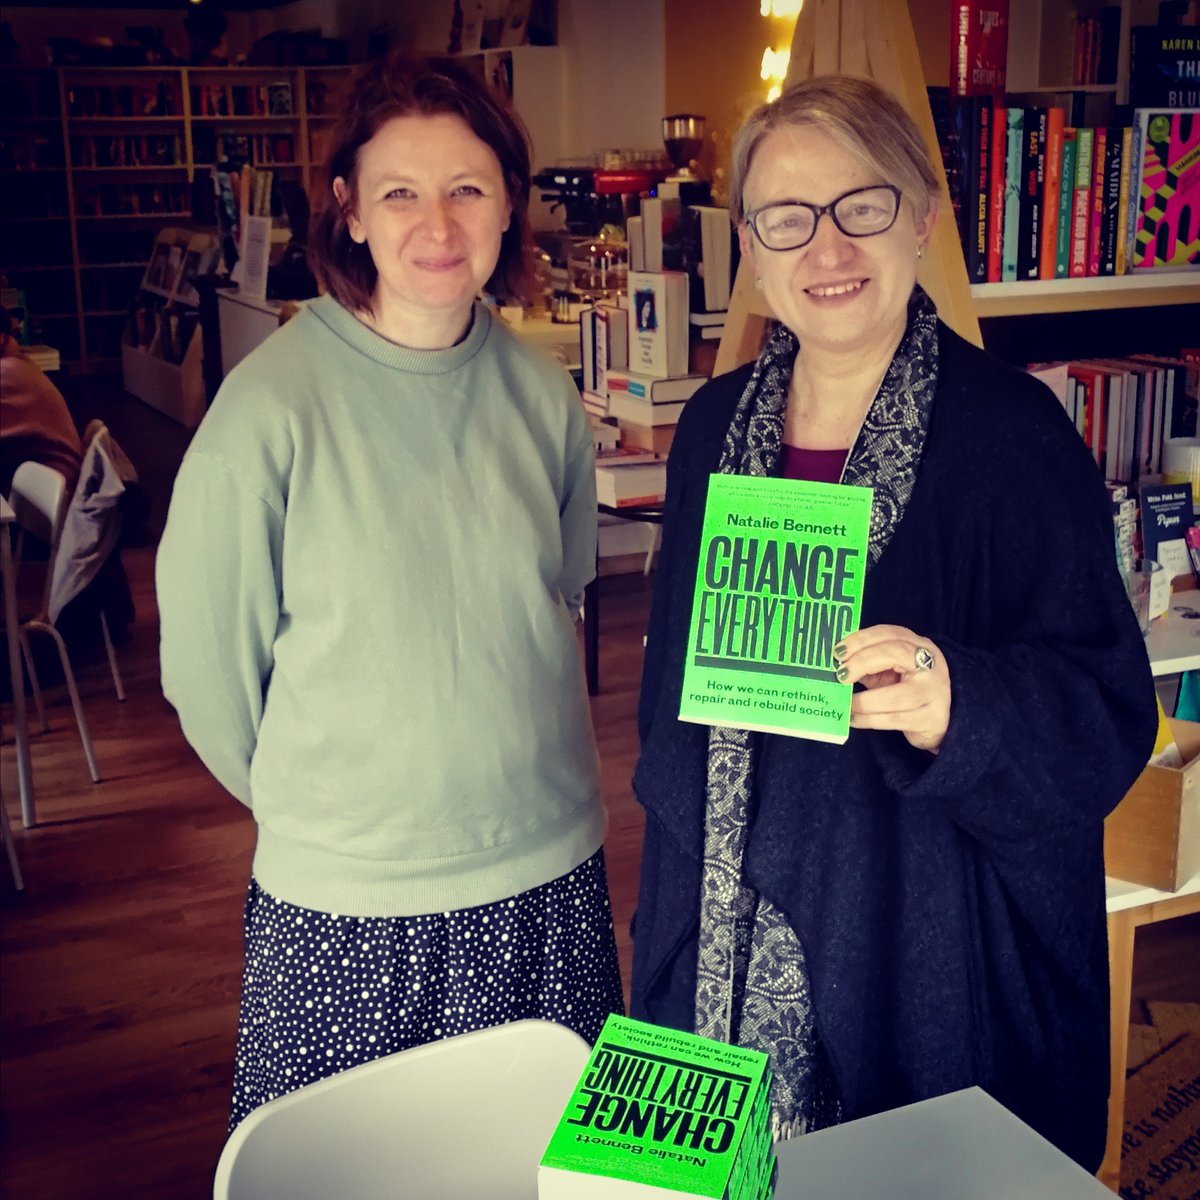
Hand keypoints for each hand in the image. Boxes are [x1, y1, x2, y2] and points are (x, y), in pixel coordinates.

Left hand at [834, 625, 950, 753]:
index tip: (838, 652)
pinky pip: (894, 719)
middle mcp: (931, 664)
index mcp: (919, 645)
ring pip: (894, 696)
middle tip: (840, 675)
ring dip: (863, 701)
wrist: (940, 719)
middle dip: (862, 662)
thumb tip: (835, 664)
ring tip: (845, 704)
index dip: (861, 640)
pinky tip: (853, 719)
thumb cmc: (908, 689)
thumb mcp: (891, 670)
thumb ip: (868, 663)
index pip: (890, 634)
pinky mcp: (931, 718)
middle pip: (895, 654)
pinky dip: (868, 720)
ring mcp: (934, 692)